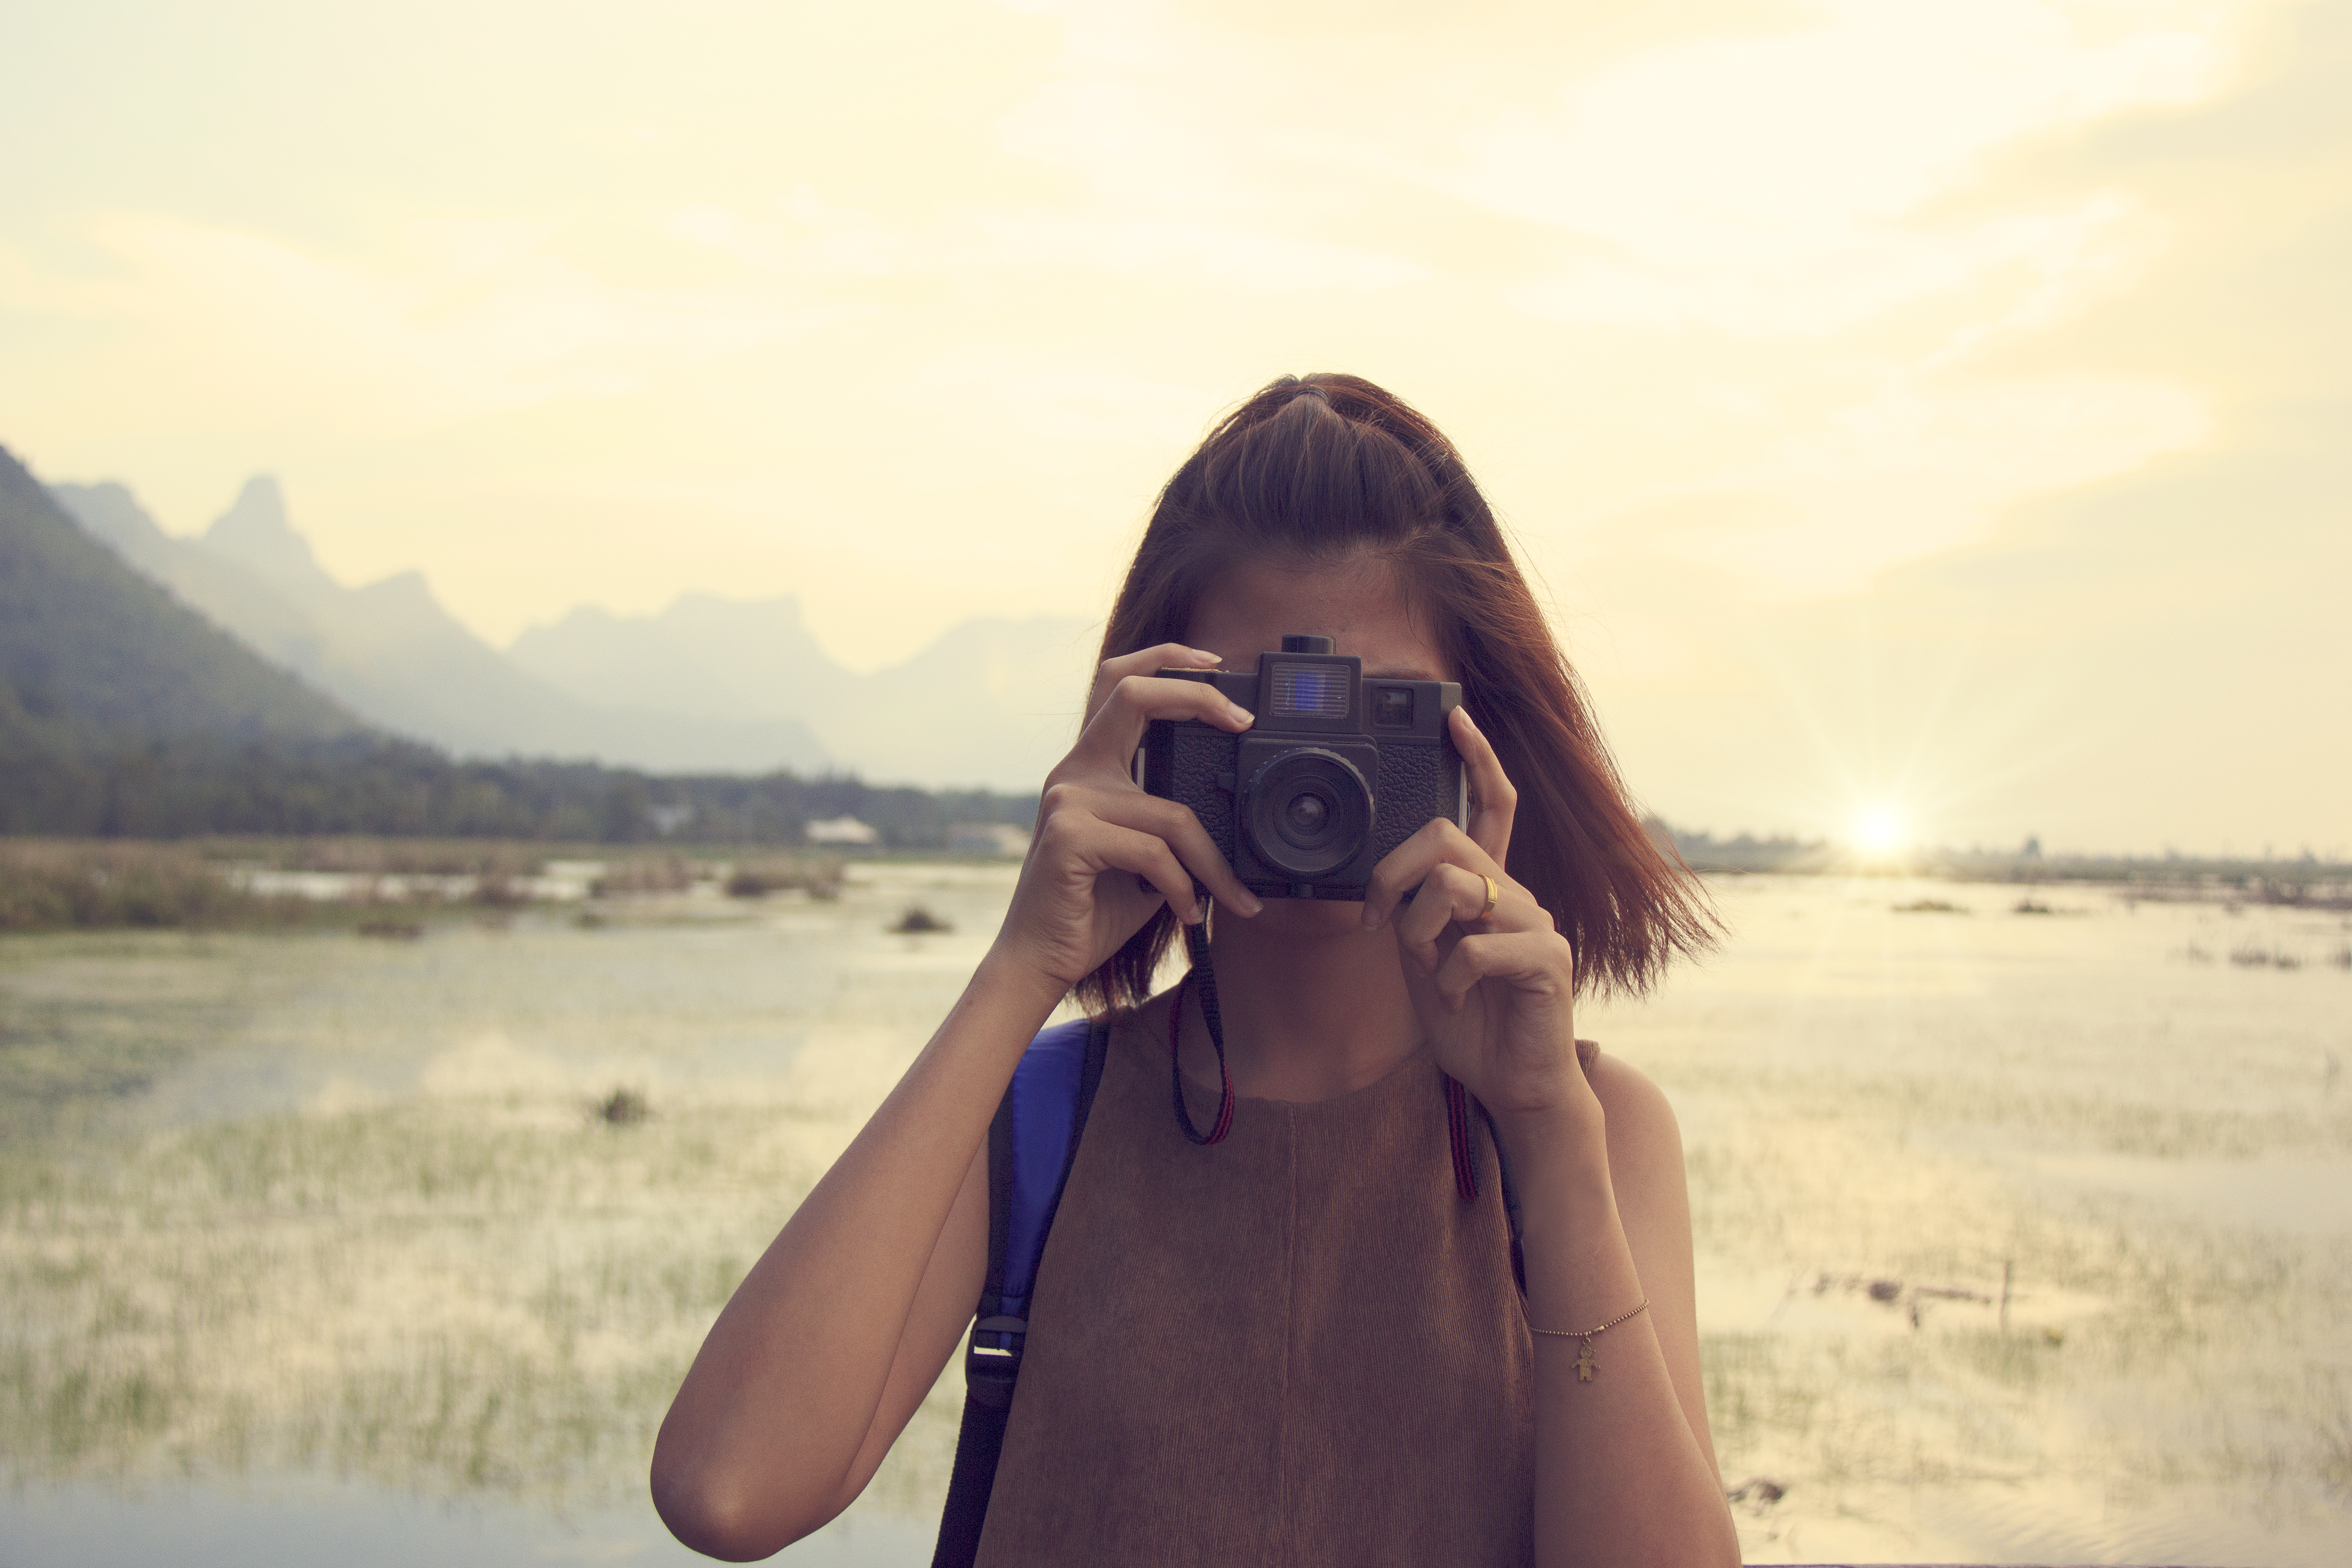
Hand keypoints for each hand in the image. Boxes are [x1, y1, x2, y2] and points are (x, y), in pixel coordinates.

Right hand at [991, 644, 1265, 992]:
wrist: (1041, 960)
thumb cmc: (1094, 908)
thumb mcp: (1144, 854)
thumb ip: (1170, 820)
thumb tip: (1234, 810)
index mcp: (1091, 766)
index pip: (1121, 684)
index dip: (1168, 660)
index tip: (1218, 666)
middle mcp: (1075, 771)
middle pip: (1131, 694)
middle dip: (1195, 693)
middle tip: (1241, 720)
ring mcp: (1068, 799)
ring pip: (1172, 812)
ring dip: (1213, 863)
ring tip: (1230, 896)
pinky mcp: (1069, 834)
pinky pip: (1154, 853)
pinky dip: (1183, 887)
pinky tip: (1185, 912)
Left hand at [1359, 708, 1593, 1128]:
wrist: (1514, 1087)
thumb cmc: (1470, 1025)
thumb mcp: (1424, 962)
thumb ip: (1413, 918)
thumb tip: (1386, 888)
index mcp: (1490, 889)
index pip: (1491, 808)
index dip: (1477, 760)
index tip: (1455, 717)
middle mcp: (1518, 895)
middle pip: (1449, 838)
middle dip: (1396, 873)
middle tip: (1382, 922)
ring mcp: (1537, 923)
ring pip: (1456, 885)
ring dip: (1419, 931)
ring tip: (1426, 972)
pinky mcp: (1547, 959)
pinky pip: (1475, 946)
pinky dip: (1446, 979)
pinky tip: (1453, 1001)